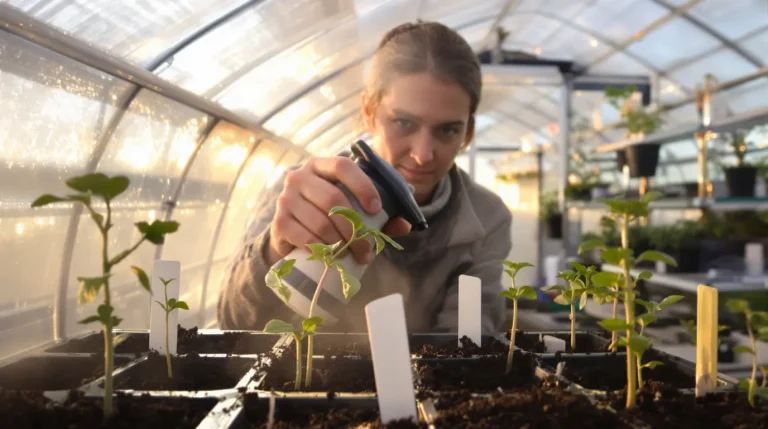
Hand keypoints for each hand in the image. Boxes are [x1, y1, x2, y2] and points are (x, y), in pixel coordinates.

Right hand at [267, 157, 411, 265]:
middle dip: (356, 228)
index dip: (362, 186)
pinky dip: (323, 250)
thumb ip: (381, 216)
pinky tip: (332, 256)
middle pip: (333, 199)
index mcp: (321, 166)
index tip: (377, 209)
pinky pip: (305, 237)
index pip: (343, 166)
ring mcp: (286, 198)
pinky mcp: (279, 222)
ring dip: (341, 244)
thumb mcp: (354, 211)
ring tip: (353, 256)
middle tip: (367, 249)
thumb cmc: (329, 216)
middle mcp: (300, 177)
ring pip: (321, 222)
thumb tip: (405, 225)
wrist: (291, 234)